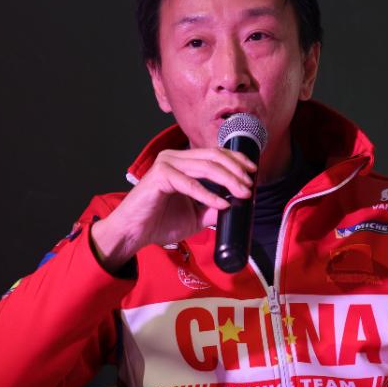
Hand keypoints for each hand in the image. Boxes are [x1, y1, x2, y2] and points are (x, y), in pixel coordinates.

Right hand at [89, 147, 255, 270]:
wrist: (134, 233)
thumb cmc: (159, 222)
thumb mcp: (195, 215)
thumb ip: (213, 207)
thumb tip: (236, 204)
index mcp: (183, 162)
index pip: (215, 153)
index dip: (236, 160)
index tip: (253, 171)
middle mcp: (174, 157)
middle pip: (214, 156)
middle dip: (236, 170)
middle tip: (250, 185)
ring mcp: (166, 164)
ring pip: (206, 167)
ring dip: (228, 180)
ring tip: (242, 193)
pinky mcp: (160, 176)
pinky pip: (190, 184)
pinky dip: (208, 194)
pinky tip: (222, 203)